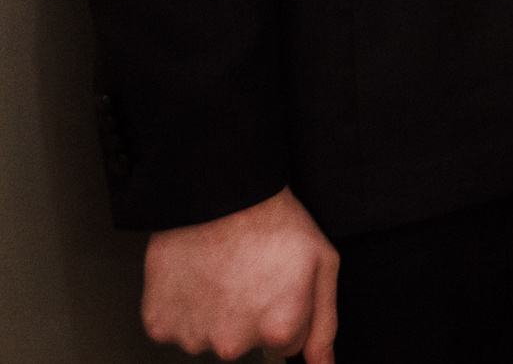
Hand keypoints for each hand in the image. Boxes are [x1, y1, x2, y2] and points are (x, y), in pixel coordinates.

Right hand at [141, 186, 337, 362]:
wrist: (219, 195)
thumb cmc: (272, 223)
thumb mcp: (322, 265)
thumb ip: (325, 324)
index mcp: (278, 331)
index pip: (288, 344)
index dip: (286, 311)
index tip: (279, 283)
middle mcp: (234, 344)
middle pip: (248, 343)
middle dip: (252, 316)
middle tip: (250, 274)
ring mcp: (194, 337)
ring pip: (212, 336)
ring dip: (217, 313)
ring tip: (223, 273)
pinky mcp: (160, 325)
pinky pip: (177, 327)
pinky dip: (185, 308)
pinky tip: (197, 278)